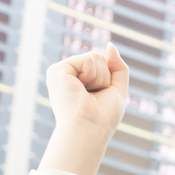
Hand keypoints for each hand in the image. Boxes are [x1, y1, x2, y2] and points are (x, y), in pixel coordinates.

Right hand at [39, 44, 129, 174]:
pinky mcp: (57, 70)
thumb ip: (117, 66)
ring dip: (100, 78)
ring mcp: (61, 72)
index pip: (103, 64)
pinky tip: (80, 89)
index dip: (108, 81)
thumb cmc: (102, 117)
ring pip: (96, 56)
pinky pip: (89, 58)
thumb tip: (110, 45)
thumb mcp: (116, 89)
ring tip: (87, 95)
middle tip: (93, 97)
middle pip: (100, 58)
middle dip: (105, 78)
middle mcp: (68, 75)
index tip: (97, 100)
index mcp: (78, 80)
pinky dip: (92, 75)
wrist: (90, 129)